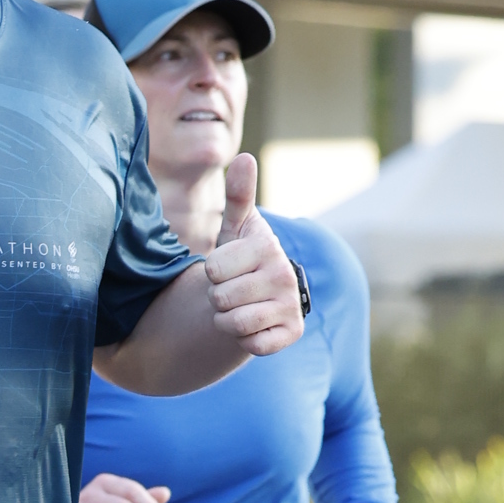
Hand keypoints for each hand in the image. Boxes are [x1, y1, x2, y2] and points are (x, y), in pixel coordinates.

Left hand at [198, 194, 303, 357]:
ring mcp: (291, 305)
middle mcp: (284, 274)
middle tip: (231, 289)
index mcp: (267, 246)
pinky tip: (254, 325)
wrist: (259, 295)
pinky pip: (253, 345)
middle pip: (221, 297)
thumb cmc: (241, 257)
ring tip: (238, 306)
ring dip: (226, 320)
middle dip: (217, 298)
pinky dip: (245, 340)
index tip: (226, 268)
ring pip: (234, 323)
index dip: (211, 271)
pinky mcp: (292, 333)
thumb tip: (244, 157)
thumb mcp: (234, 227)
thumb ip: (236, 195)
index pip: (213, 268)